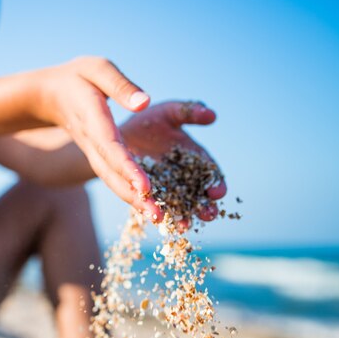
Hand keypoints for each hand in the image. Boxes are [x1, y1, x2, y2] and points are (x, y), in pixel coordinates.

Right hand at [35, 56, 153, 209]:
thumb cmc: (77, 77)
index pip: (109, 146)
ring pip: (111, 180)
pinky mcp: (98, 157)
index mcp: (92, 118)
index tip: (145, 185)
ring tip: (159, 218)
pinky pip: (113, 177)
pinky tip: (150, 205)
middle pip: (110, 173)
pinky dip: (130, 193)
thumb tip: (145, 104)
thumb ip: (120, 85)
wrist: (49, 95)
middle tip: (157, 215)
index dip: (126, 166)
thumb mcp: (97, 69)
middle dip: (132, 195)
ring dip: (133, 200)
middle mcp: (91, 142)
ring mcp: (92, 153)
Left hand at [120, 101, 226, 224]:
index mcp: (193, 158)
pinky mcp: (142, 194)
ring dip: (180, 216)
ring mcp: (162, 188)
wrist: (121, 132)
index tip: (218, 191)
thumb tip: (211, 115)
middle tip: (208, 214)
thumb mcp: (169, 112)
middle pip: (196, 195)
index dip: (215, 183)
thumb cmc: (149, 121)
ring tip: (183, 225)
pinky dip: (153, 211)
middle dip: (203, 206)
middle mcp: (180, 177)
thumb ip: (188, 112)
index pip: (210, 174)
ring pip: (174, 204)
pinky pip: (149, 204)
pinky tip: (156, 219)